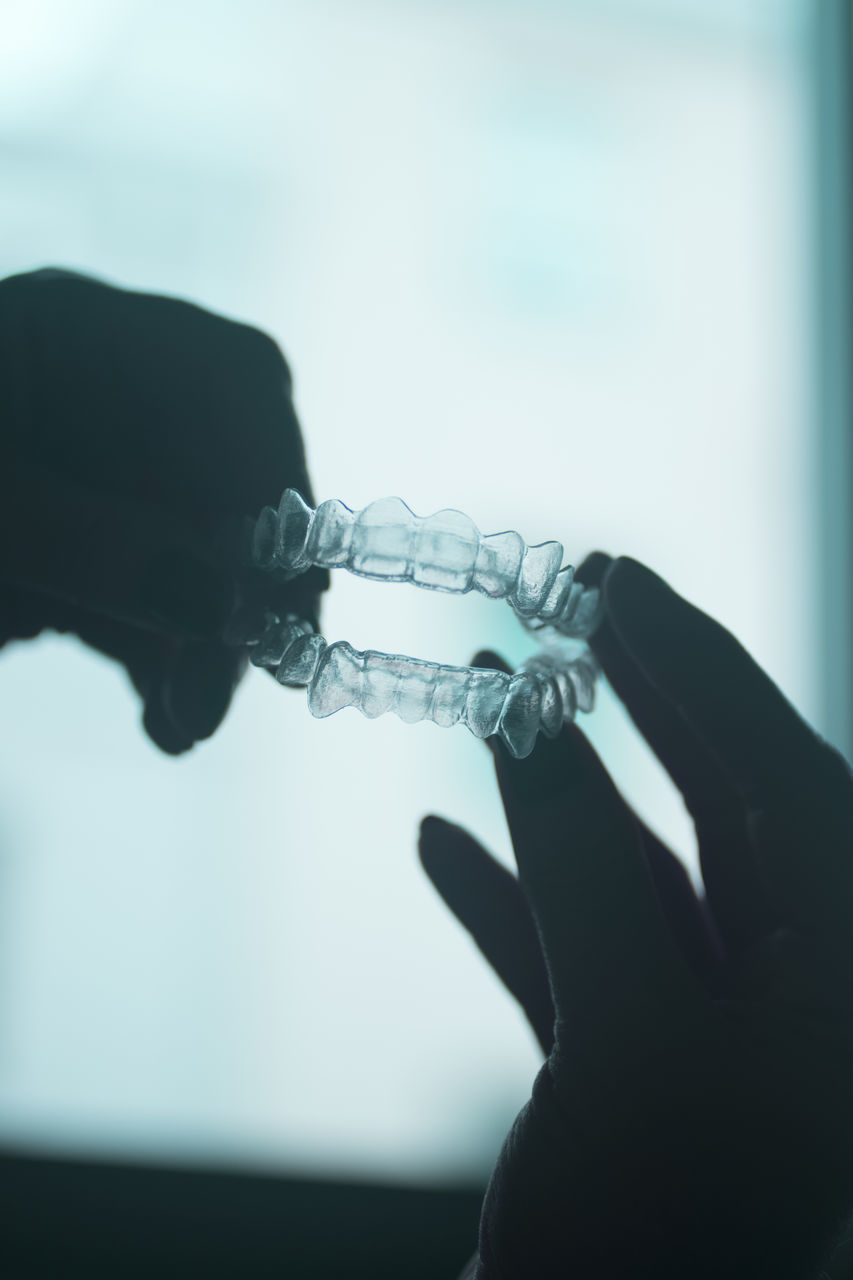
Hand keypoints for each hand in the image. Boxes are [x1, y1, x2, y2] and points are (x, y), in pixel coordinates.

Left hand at [0, 268, 326, 751]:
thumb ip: (87, 548)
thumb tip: (226, 599)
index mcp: (64, 336)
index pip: (228, 379)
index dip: (273, 484)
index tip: (275, 596)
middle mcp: (90, 391)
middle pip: (226, 471)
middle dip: (242, 584)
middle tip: (230, 684)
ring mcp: (81, 472)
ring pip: (197, 548)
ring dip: (208, 639)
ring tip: (188, 723)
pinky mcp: (67, 548)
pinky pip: (151, 596)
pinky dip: (168, 657)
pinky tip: (168, 719)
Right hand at [420, 556, 852, 1278]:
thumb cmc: (646, 1242)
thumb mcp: (627, 1027)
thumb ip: (578, 859)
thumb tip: (523, 713)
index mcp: (845, 968)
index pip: (779, 769)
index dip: (691, 661)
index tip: (613, 578)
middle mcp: (801, 990)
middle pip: (721, 802)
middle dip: (639, 700)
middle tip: (574, 602)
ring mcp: (719, 1031)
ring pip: (638, 871)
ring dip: (552, 793)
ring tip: (486, 695)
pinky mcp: (640, 1071)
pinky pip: (578, 952)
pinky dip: (511, 899)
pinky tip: (440, 843)